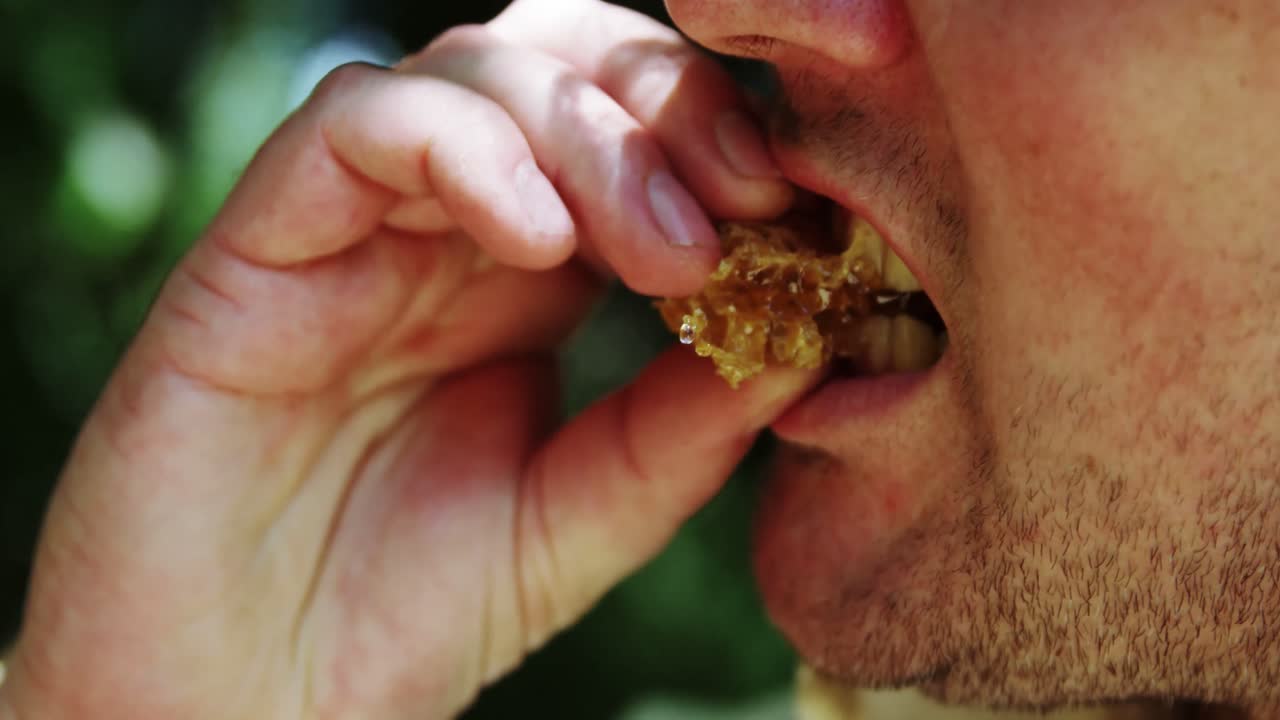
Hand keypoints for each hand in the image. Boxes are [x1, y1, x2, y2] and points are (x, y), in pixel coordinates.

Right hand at [0, 1, 812, 717]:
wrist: (246, 709)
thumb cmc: (401, 619)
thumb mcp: (581, 519)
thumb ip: (683, 430)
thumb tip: (807, 338)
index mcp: (521, 279)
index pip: (625, 130)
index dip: (716, 139)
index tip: (795, 214)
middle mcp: (437, 231)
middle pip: (556, 61)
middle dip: (667, 109)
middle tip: (744, 207)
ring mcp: (347, 231)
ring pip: (468, 71)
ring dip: (589, 133)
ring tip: (663, 256)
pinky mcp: (254, 252)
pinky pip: (352, 127)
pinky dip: (463, 152)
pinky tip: (535, 246)